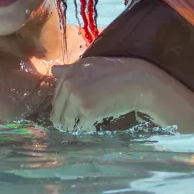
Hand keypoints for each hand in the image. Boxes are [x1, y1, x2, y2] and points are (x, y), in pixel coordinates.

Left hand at [50, 56, 193, 132]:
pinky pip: (80, 126)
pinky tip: (101, 120)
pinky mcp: (85, 110)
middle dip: (70, 118)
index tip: (80, 109)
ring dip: (78, 124)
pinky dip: (89, 127)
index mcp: (71, 71)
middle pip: (58, 111)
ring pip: (66, 122)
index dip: (67, 106)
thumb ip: (71, 70)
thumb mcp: (94, 66)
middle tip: (89, 116)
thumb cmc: (121, 74)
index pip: (57, 95)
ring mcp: (76, 96)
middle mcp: (70, 81)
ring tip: (95, 118)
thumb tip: (52, 70)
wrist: (141, 82)